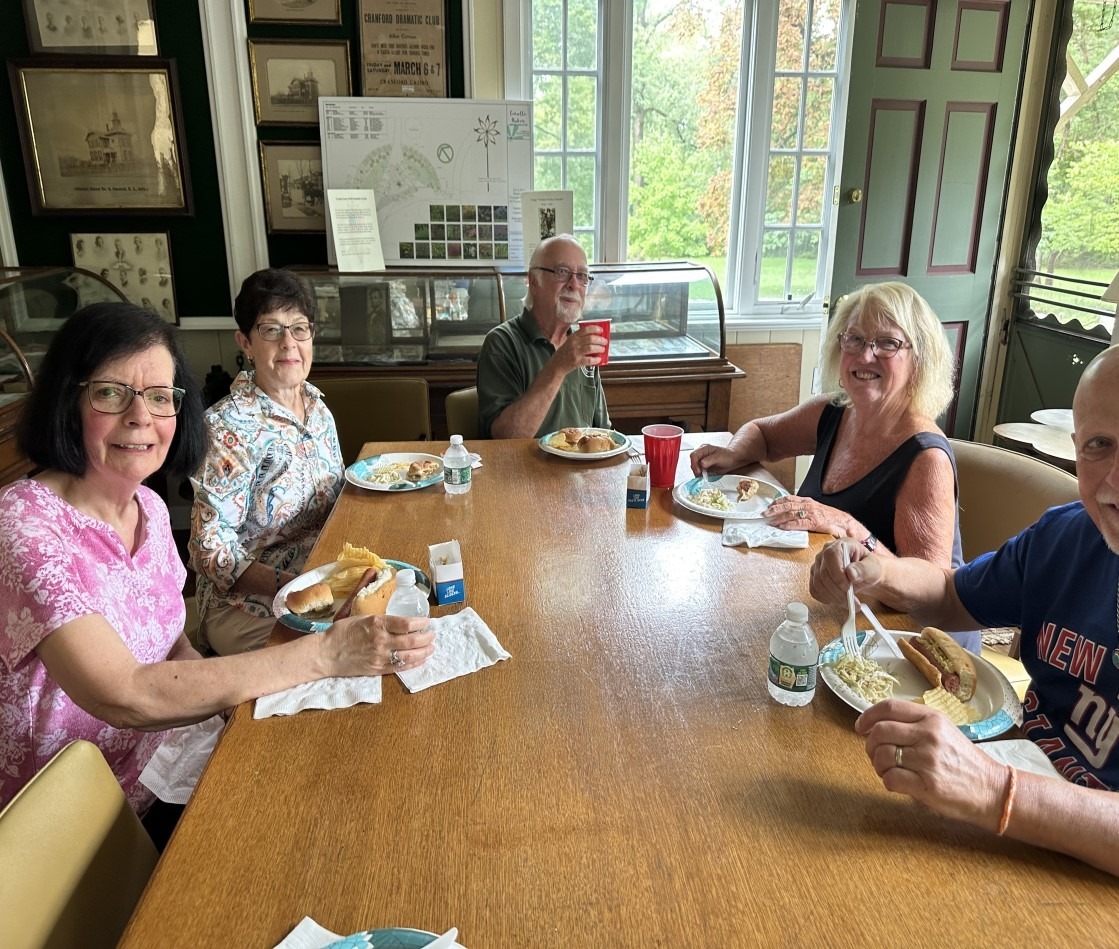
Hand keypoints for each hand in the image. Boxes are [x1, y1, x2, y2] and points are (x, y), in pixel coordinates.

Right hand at [322, 613, 435, 676]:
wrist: (326, 653)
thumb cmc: (342, 632)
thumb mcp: (363, 618)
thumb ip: (382, 620)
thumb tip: (401, 622)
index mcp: (377, 624)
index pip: (407, 623)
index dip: (421, 623)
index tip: (427, 622)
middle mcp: (381, 640)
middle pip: (412, 640)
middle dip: (427, 637)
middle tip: (433, 634)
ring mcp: (380, 656)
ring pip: (409, 655)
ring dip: (424, 651)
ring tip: (431, 648)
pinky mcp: (378, 669)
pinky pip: (400, 667)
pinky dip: (414, 663)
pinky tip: (421, 659)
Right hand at [552, 324, 605, 373]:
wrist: (557, 365)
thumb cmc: (564, 353)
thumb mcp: (569, 342)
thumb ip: (580, 339)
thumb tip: (595, 338)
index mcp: (573, 337)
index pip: (586, 329)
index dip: (595, 329)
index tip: (601, 331)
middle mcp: (574, 343)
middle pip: (591, 338)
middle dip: (600, 340)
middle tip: (605, 342)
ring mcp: (576, 352)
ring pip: (591, 348)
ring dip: (599, 348)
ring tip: (602, 349)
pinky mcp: (577, 361)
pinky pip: (589, 360)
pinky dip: (595, 359)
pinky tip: (598, 359)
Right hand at [689, 443, 740, 476]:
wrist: (733, 459)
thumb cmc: (727, 455)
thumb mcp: (719, 457)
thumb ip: (710, 460)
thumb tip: (702, 463)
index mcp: (703, 449)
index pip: (693, 455)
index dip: (694, 464)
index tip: (698, 471)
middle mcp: (701, 455)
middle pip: (693, 463)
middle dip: (696, 470)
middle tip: (702, 475)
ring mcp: (702, 461)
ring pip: (695, 469)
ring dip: (699, 474)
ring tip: (706, 475)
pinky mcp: (704, 467)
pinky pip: (700, 472)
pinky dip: (702, 476)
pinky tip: (707, 476)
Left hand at [765, 494, 850, 535]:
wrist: (846, 523)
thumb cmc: (831, 518)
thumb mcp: (816, 510)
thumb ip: (805, 510)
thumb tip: (791, 514)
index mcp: (808, 501)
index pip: (790, 499)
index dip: (778, 501)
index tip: (769, 505)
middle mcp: (808, 505)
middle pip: (787, 505)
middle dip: (774, 509)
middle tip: (764, 513)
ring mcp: (811, 513)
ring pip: (791, 513)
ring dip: (778, 517)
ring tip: (769, 521)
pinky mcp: (815, 523)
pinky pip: (799, 523)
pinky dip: (789, 525)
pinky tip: (782, 527)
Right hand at [809, 537, 876, 604]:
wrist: (864, 574)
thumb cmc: (868, 568)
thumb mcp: (873, 567)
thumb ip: (864, 569)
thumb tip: (851, 573)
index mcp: (840, 545)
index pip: (830, 556)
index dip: (837, 573)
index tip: (848, 587)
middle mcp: (825, 553)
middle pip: (823, 573)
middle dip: (837, 591)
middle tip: (852, 600)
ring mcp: (818, 565)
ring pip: (818, 584)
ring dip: (833, 597)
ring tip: (848, 603)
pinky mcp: (815, 577)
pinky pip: (815, 591)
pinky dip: (826, 600)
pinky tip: (838, 600)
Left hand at [856, 699, 1006, 830]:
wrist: (991, 789)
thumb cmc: (963, 760)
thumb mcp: (943, 730)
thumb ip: (914, 724)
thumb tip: (876, 725)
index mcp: (932, 718)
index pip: (889, 707)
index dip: (868, 716)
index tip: (860, 727)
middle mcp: (929, 735)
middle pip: (880, 731)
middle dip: (869, 744)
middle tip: (874, 754)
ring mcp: (928, 760)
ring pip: (881, 756)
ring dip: (878, 765)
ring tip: (889, 770)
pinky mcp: (927, 785)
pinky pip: (890, 779)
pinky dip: (888, 782)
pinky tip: (898, 782)